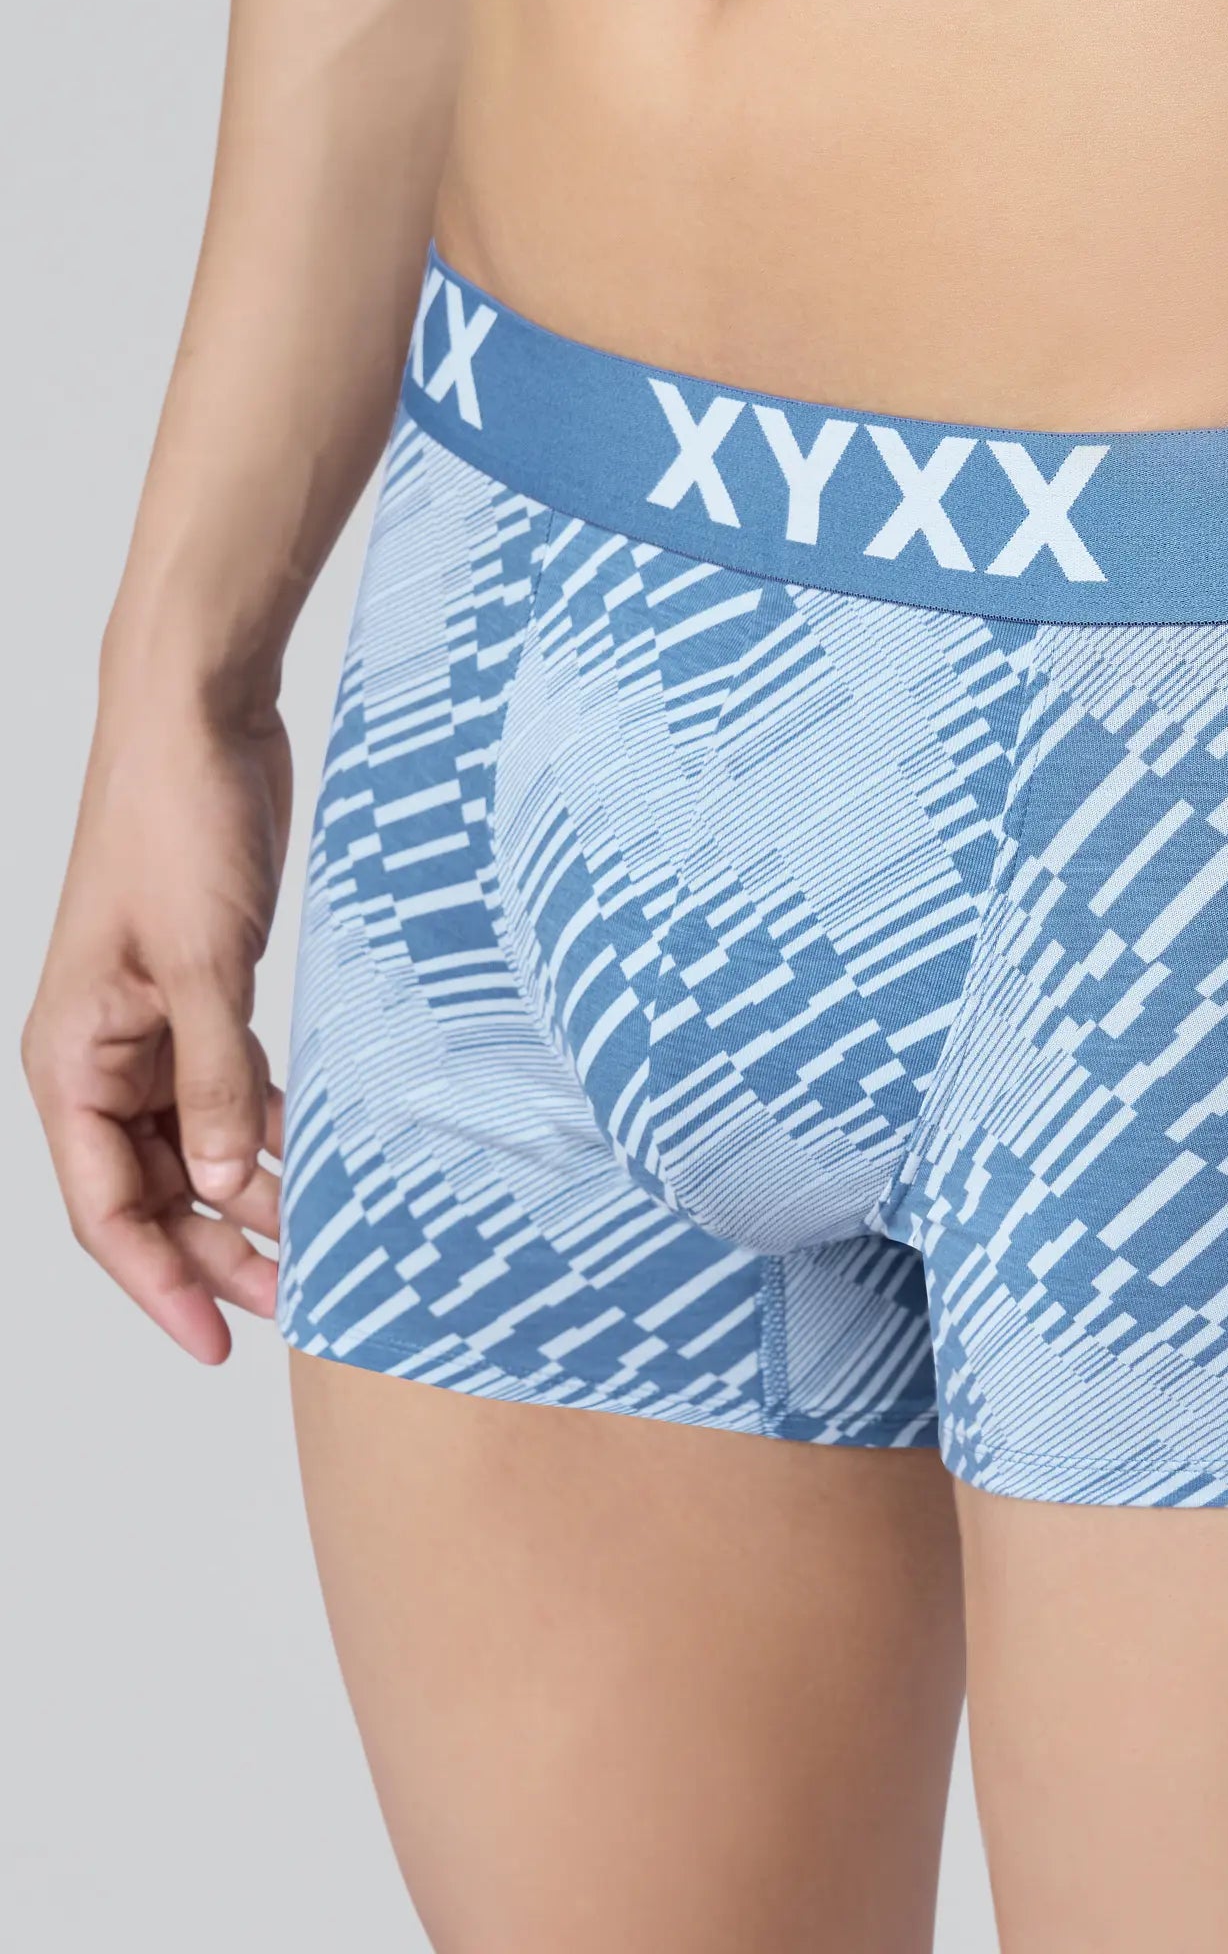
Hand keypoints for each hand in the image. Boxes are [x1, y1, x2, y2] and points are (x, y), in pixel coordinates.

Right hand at [23, 689, 291, 1362]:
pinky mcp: (204, 997)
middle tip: (295, 1305)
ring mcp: (153, 1027)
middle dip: (216, 1252)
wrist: (199, 724)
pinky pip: (227, 1092)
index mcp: (73, 1058)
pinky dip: (266, 1132)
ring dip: (248, 1198)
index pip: (107, 1205)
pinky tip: (314, 1162)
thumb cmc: (177, 827)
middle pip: (152, 1189)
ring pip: (193, 1147)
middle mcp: (103, 1056)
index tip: (218, 1340)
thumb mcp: (203, 966)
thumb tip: (230, 1190)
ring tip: (318, 1248)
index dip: (160, 1280)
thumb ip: (216, 1083)